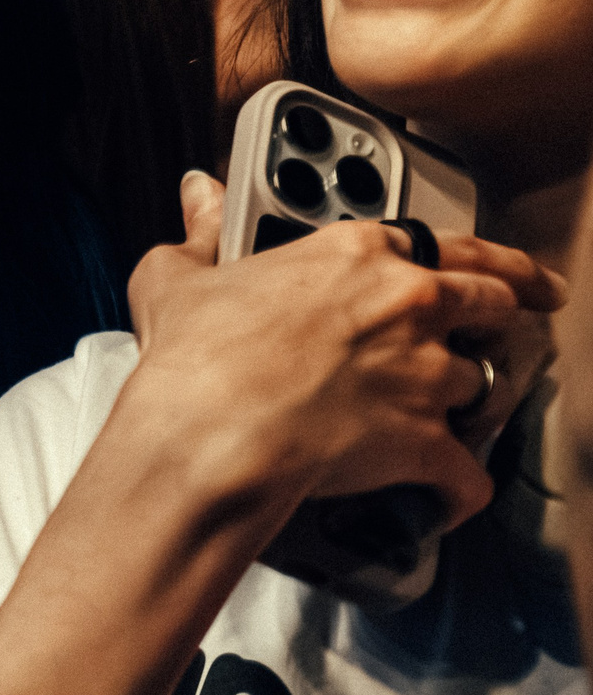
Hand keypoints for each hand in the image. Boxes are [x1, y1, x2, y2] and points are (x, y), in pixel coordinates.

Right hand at [123, 173, 562, 535]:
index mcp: (358, 254)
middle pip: (493, 301)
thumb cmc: (195, 355)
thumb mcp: (179, 278)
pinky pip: (467, 474)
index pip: (450, 241)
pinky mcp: (425, 442)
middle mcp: (408, 306)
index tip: (498, 266)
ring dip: (466, 402)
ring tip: (445, 415)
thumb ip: (198, 232)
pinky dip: (460, 490)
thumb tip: (199, 197)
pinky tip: (447, 497)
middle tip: (517, 316)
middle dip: (507, 311)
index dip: (486, 255)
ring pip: (482, 386)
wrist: (209, 431)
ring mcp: (424, 375)